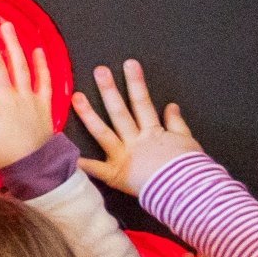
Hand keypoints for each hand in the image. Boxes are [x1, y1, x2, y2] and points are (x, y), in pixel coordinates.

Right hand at [0, 18, 67, 172]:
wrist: (37, 171)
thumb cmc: (3, 160)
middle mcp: (9, 99)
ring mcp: (28, 99)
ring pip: (20, 65)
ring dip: (12, 44)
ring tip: (6, 26)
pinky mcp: (43, 104)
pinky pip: (43, 80)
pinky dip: (41, 64)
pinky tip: (37, 50)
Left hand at [74, 60, 206, 197]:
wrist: (191, 192)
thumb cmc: (192, 169)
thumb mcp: (188, 142)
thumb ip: (177, 123)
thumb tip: (171, 105)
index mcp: (153, 133)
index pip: (143, 102)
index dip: (136, 83)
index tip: (129, 64)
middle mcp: (136, 141)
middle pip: (121, 112)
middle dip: (110, 90)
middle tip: (99, 71)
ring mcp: (125, 157)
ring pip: (104, 132)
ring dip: (89, 114)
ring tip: (76, 97)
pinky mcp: (117, 175)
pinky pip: (96, 169)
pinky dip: (81, 163)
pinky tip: (65, 154)